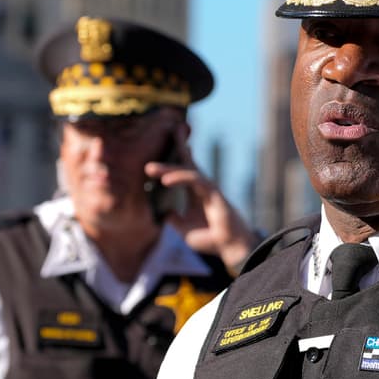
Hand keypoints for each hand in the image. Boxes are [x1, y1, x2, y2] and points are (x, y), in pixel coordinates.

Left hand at [144, 128, 258, 273]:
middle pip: (189, 160)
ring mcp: (208, 188)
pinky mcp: (213, 192)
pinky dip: (179, 178)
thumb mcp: (183, 229)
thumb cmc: (210, 238)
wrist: (229, 247)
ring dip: (168, 168)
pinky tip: (165, 180)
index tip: (165, 143)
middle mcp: (202, 186)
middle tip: (169, 131)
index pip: (183, 170)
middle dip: (180, 144)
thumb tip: (163, 213)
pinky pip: (194, 180)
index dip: (176, 156)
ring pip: (187, 170)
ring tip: (150, 168)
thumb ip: (173, 219)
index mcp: (195, 193)